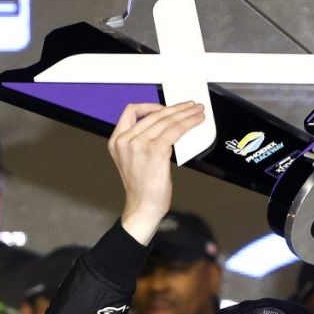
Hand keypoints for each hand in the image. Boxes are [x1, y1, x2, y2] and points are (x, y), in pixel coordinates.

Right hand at [107, 101, 205, 243]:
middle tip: (189, 106)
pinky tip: (196, 121)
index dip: (150, 106)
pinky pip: (175, 130)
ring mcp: (139, 144)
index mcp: (116, 141)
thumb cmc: (142, 188)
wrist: (143, 207)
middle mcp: (125, 140)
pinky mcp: (155, 150)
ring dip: (186, 113)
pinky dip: (189, 123)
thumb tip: (164, 127)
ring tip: (197, 111)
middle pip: (154, 114)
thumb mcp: (132, 160)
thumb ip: (140, 142)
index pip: (131, 112)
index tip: (165, 108)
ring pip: (167, 119)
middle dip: (176, 108)